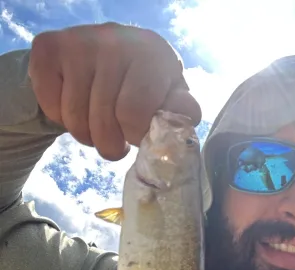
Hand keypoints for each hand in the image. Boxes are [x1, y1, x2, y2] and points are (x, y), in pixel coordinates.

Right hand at [28, 22, 201, 160]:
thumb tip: (186, 115)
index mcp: (153, 55)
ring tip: (99, 126)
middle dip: (111, 145)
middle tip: (116, 141)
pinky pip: (53, 108)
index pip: (135, 114)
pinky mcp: (49, 48)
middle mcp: (115, 41)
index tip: (137, 134)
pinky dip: (62, 120)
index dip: (134, 135)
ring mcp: (80, 42)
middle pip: (104, 122)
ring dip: (87, 136)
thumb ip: (180, 109)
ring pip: (76, 120)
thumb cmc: (146, 84)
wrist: (105, 55)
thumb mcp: (169, 96)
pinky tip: (78, 106)